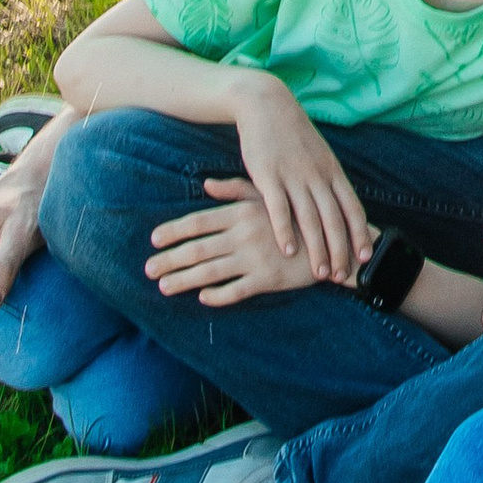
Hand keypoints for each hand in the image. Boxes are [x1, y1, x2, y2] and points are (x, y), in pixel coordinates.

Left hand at [144, 186, 326, 307]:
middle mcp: (245, 235)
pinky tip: (202, 298)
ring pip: (210, 272)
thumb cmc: (298, 214)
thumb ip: (235, 190)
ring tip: (164, 286)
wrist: (335, 240)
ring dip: (184, 280)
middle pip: (198, 249)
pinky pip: (235, 291)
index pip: (199, 222)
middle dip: (170, 259)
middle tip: (148, 269)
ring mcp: (255, 258)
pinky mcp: (268, 280)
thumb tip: (206, 185)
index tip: (153, 240)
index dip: (174, 231)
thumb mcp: (268, 195)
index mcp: (243, 212)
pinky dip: (217, 296)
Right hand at [225, 81, 370, 283]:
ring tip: (321, 273)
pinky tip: (288, 251)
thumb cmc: (293, 135)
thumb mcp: (319, 155)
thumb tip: (341, 205)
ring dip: (317, 248)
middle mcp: (317, 176)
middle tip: (343, 277)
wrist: (266, 105)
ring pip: (310, 219)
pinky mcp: (269, 176)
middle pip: (334, 220)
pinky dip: (284, 231)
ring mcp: (294, 176)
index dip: (360, 234)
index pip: (352, 208)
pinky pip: (279, 208)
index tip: (366, 258)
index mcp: (332, 172)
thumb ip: (329, 181)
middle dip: (341, 251)